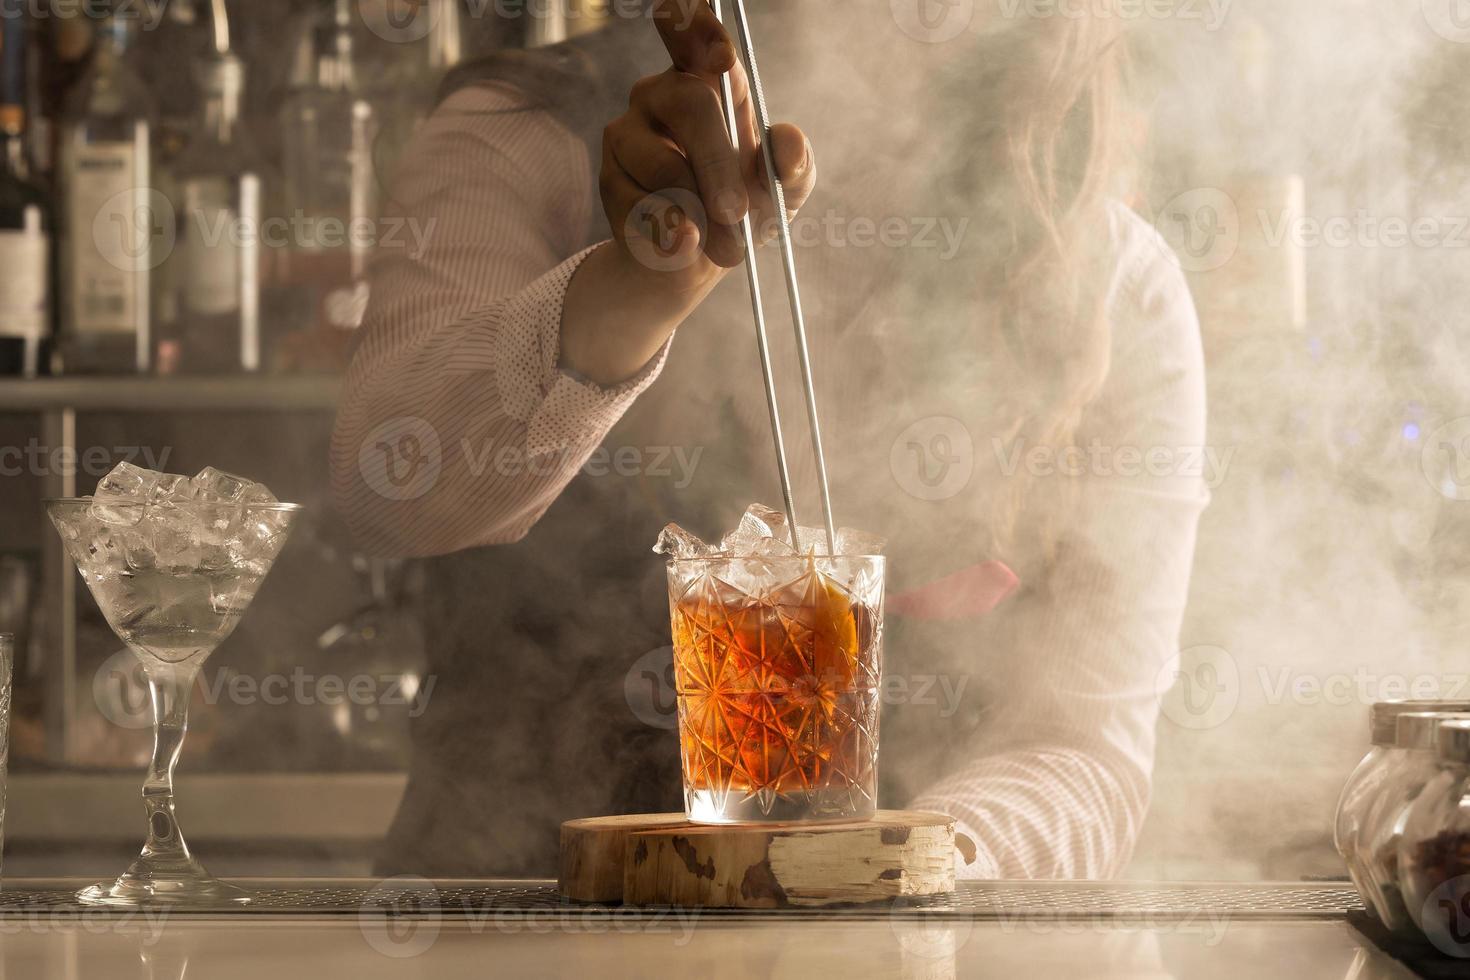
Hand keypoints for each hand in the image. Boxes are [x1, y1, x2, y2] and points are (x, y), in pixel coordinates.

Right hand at [603, 0, 814, 282]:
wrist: (702, 258)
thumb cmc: (746, 205)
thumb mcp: (782, 189)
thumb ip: (794, 165)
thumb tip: (789, 141)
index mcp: (709, 79)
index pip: (691, 29)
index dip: (700, 28)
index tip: (723, 57)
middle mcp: (662, 93)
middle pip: (689, 103)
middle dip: (717, 163)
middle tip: (735, 213)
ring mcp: (627, 133)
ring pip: (661, 164)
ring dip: (698, 213)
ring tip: (724, 247)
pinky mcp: (610, 180)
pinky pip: (637, 206)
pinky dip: (668, 236)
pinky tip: (684, 247)